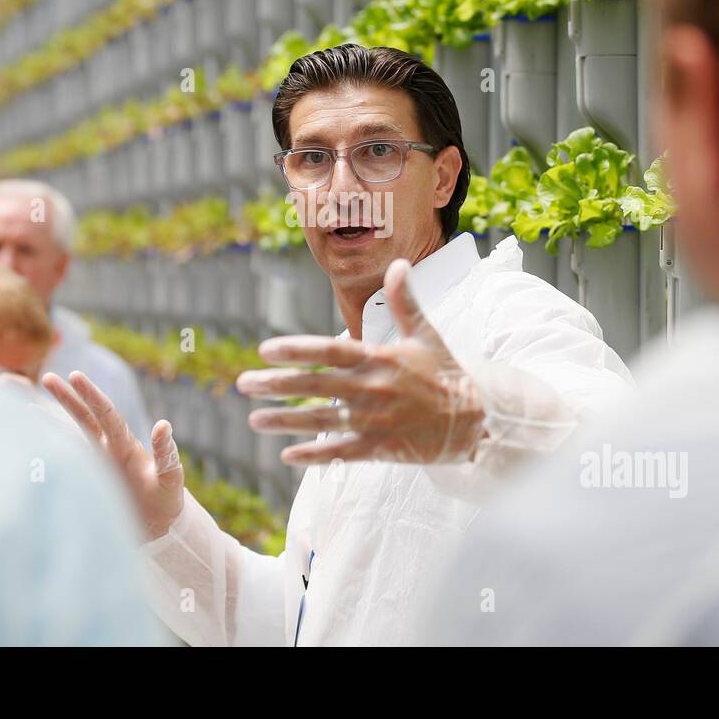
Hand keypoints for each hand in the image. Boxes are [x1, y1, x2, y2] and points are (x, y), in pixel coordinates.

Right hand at [42, 370, 183, 540]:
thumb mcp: (170, 478)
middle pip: (83, 419)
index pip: (105, 413)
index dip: (90, 395)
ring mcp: (94, 466)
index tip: (74, 375)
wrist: (157, 527)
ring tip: (28, 407)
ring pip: (69, 439)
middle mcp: (107, 450)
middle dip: (66, 398)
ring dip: (50, 424)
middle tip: (48, 377)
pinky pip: (64, 467)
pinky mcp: (86, 484)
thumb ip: (166, 453)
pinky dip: (48, 457)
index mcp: (125, 445)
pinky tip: (31, 447)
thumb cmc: (166, 500)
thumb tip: (163, 424)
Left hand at [236, 258, 484, 465]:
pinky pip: (342, 452)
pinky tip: (287, 455)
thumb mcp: (426, 335)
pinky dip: (314, 455)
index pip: (330, 350)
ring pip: (321, 420)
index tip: (265, 350)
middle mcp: (373, 388)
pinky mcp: (382, 448)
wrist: (476, 419)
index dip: (297, 350)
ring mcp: (376, 420)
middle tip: (243, 383)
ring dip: (285, 420)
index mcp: (380, 358)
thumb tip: (399, 264)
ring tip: (254, 419)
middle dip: (276, 384)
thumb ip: (406, 301)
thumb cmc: (446, 373)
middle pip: (316, 385)